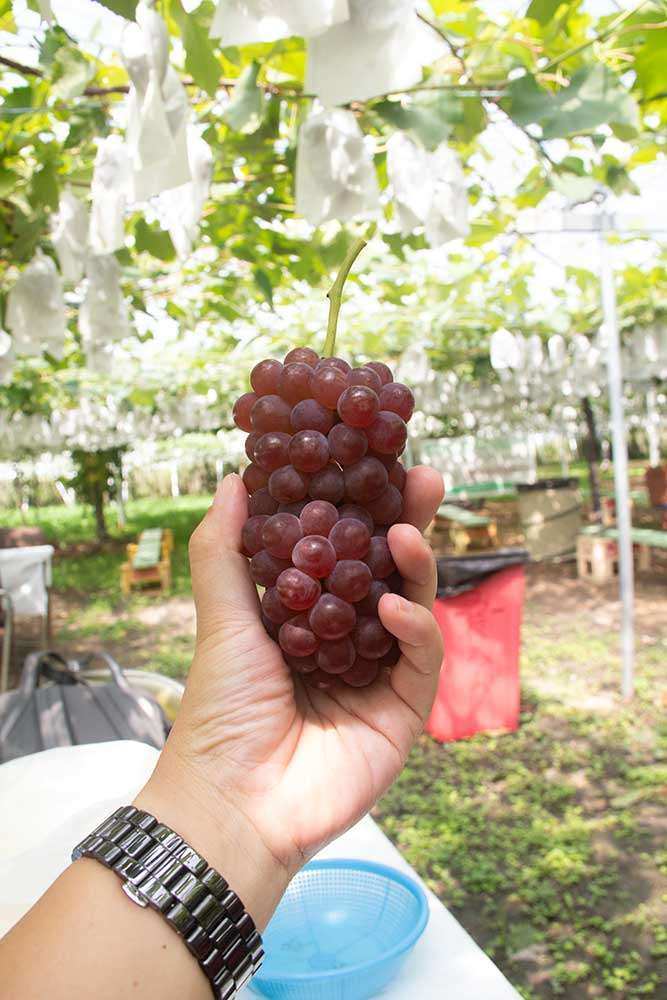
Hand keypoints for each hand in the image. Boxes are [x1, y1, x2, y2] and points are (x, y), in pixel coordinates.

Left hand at [140, 469, 443, 920]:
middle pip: (388, 572)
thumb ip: (225, 548)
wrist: (235, 801)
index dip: (360, 511)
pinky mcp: (403, 710)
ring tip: (405, 533)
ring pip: (414, 608)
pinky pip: (421, 659)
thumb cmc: (221, 710)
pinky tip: (398, 606)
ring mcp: (378, 674)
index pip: (342, 552)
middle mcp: (346, 640)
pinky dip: (416, 628)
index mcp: (305, 618)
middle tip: (425, 479)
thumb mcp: (222, 618)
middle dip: (408, 525)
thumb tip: (231, 480)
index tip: (371, 466)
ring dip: (416, 567)